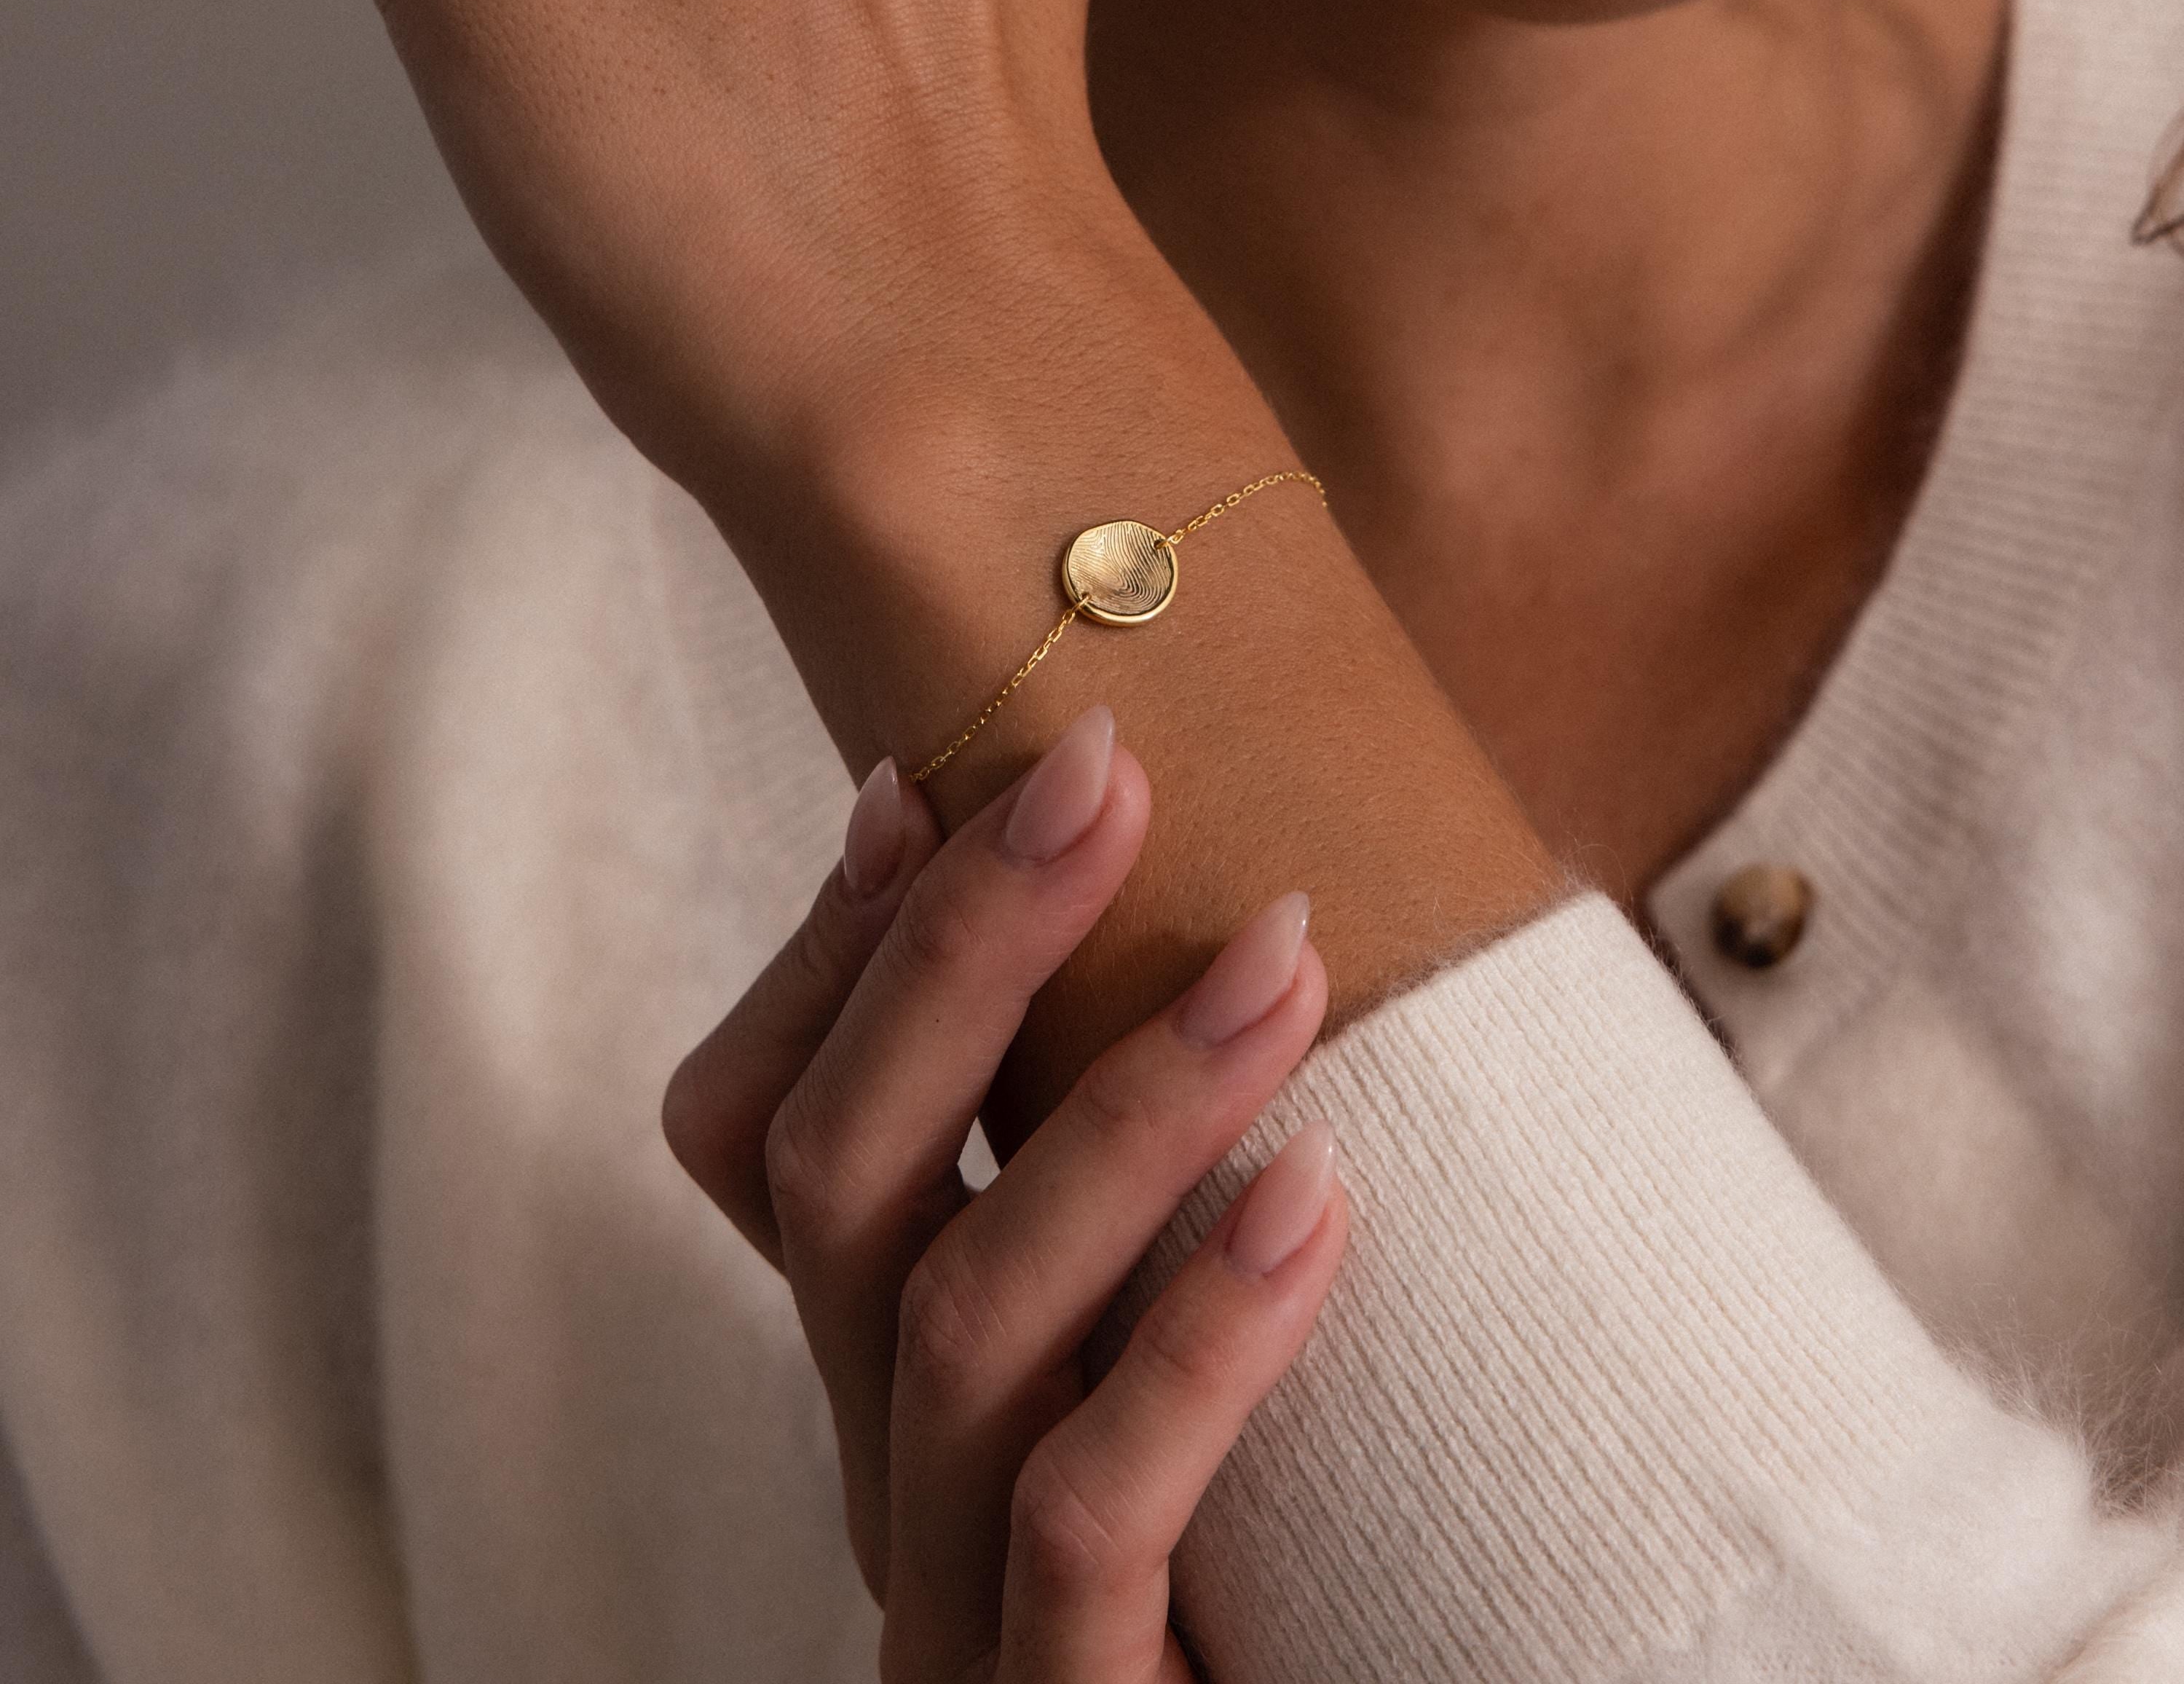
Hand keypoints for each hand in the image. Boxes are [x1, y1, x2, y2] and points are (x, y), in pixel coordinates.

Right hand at [663, 705, 1347, 1679]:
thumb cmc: (1270, 1564)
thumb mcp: (1152, 1337)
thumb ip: (1134, 1179)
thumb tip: (1224, 916)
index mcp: (881, 1372)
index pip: (761, 1138)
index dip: (823, 950)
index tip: (922, 776)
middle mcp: (879, 1472)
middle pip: (832, 1184)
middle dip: (955, 956)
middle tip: (1101, 779)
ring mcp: (948, 1609)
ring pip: (954, 1320)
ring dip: (1121, 1110)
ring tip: (1282, 958)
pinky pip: (1085, 1518)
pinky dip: (1194, 1345)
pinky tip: (1316, 1198)